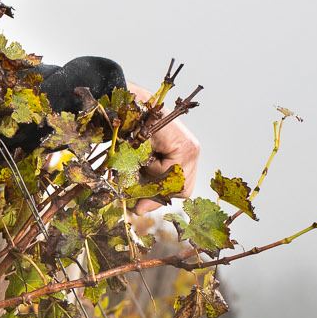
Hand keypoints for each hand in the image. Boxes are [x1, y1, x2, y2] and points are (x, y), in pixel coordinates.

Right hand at [129, 80, 199, 212]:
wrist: (124, 106)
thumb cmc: (128, 132)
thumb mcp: (137, 164)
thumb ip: (143, 186)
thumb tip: (139, 210)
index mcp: (184, 155)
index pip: (181, 189)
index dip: (160, 197)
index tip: (139, 204)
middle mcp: (192, 151)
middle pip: (182, 189)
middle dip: (157, 190)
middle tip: (137, 184)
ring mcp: (191, 148)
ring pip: (176, 181)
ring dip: (153, 175)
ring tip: (141, 159)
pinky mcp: (185, 145)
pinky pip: (170, 169)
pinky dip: (154, 165)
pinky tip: (147, 150)